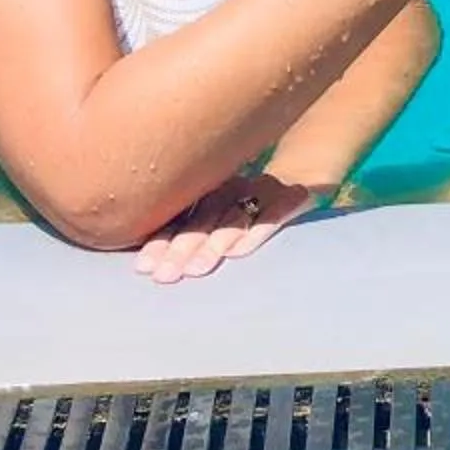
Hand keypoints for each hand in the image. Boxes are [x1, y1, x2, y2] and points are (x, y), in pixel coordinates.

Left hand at [134, 170, 326, 281]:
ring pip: (232, 219)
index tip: (144, 268)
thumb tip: (146, 265)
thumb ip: (188, 228)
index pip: (180, 217)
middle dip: (181, 249)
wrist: (305, 174)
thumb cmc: (250, 204)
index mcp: (208, 190)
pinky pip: (272, 214)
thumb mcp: (218, 209)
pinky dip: (255, 232)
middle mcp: (231, 187)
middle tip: (165, 276)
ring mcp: (262, 191)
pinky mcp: (291, 197)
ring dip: (212, 244)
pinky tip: (238, 253)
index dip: (161, 242)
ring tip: (195, 271)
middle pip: (202, 221)